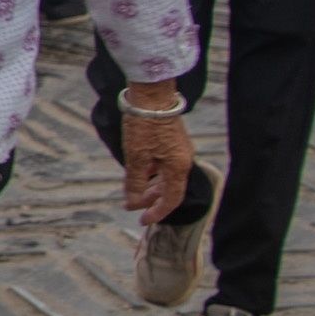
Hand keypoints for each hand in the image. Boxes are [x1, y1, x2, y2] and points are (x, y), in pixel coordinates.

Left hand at [118, 105, 193, 220]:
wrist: (152, 95)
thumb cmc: (144, 126)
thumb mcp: (136, 157)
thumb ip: (135, 182)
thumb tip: (133, 202)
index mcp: (178, 167)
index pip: (172, 199)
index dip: (158, 212)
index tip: (142, 220)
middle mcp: (182, 161)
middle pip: (169, 189)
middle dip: (150, 200)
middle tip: (132, 208)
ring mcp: (178, 150)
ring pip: (165, 177)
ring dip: (150, 188)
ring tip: (132, 195)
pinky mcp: (171, 142)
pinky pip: (163, 165)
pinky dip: (151, 174)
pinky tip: (138, 176)